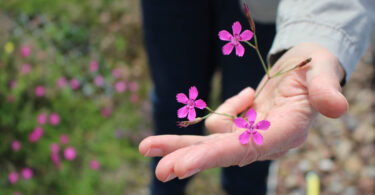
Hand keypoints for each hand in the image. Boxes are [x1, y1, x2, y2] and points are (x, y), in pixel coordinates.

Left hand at [139, 42, 347, 181]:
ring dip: (179, 144)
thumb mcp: (323, 69)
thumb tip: (336, 108)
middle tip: (157, 171)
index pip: (247, 148)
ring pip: (210, 143)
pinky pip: (219, 121)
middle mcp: (266, 140)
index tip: (181, 165)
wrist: (305, 66)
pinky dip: (226, 108)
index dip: (215, 156)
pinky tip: (247, 95)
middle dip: (189, 159)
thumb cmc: (315, 65)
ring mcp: (252, 135)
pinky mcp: (242, 127)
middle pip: (222, 152)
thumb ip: (326, 87)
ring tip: (145, 146)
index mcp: (286, 131)